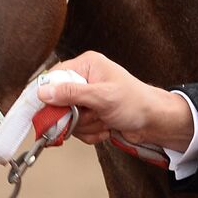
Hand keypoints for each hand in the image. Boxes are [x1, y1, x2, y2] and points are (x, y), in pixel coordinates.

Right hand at [37, 52, 194, 150]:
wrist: (154, 122)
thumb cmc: (136, 102)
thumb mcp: (103, 96)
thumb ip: (72, 94)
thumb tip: (43, 92)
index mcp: (86, 65)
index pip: (53, 77)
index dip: (49, 96)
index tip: (48, 111)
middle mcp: (84, 79)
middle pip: (58, 102)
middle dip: (75, 116)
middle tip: (92, 115)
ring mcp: (86, 98)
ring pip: (67, 119)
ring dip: (86, 125)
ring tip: (105, 120)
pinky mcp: (89, 114)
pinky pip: (77, 129)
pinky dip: (91, 133)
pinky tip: (106, 128)